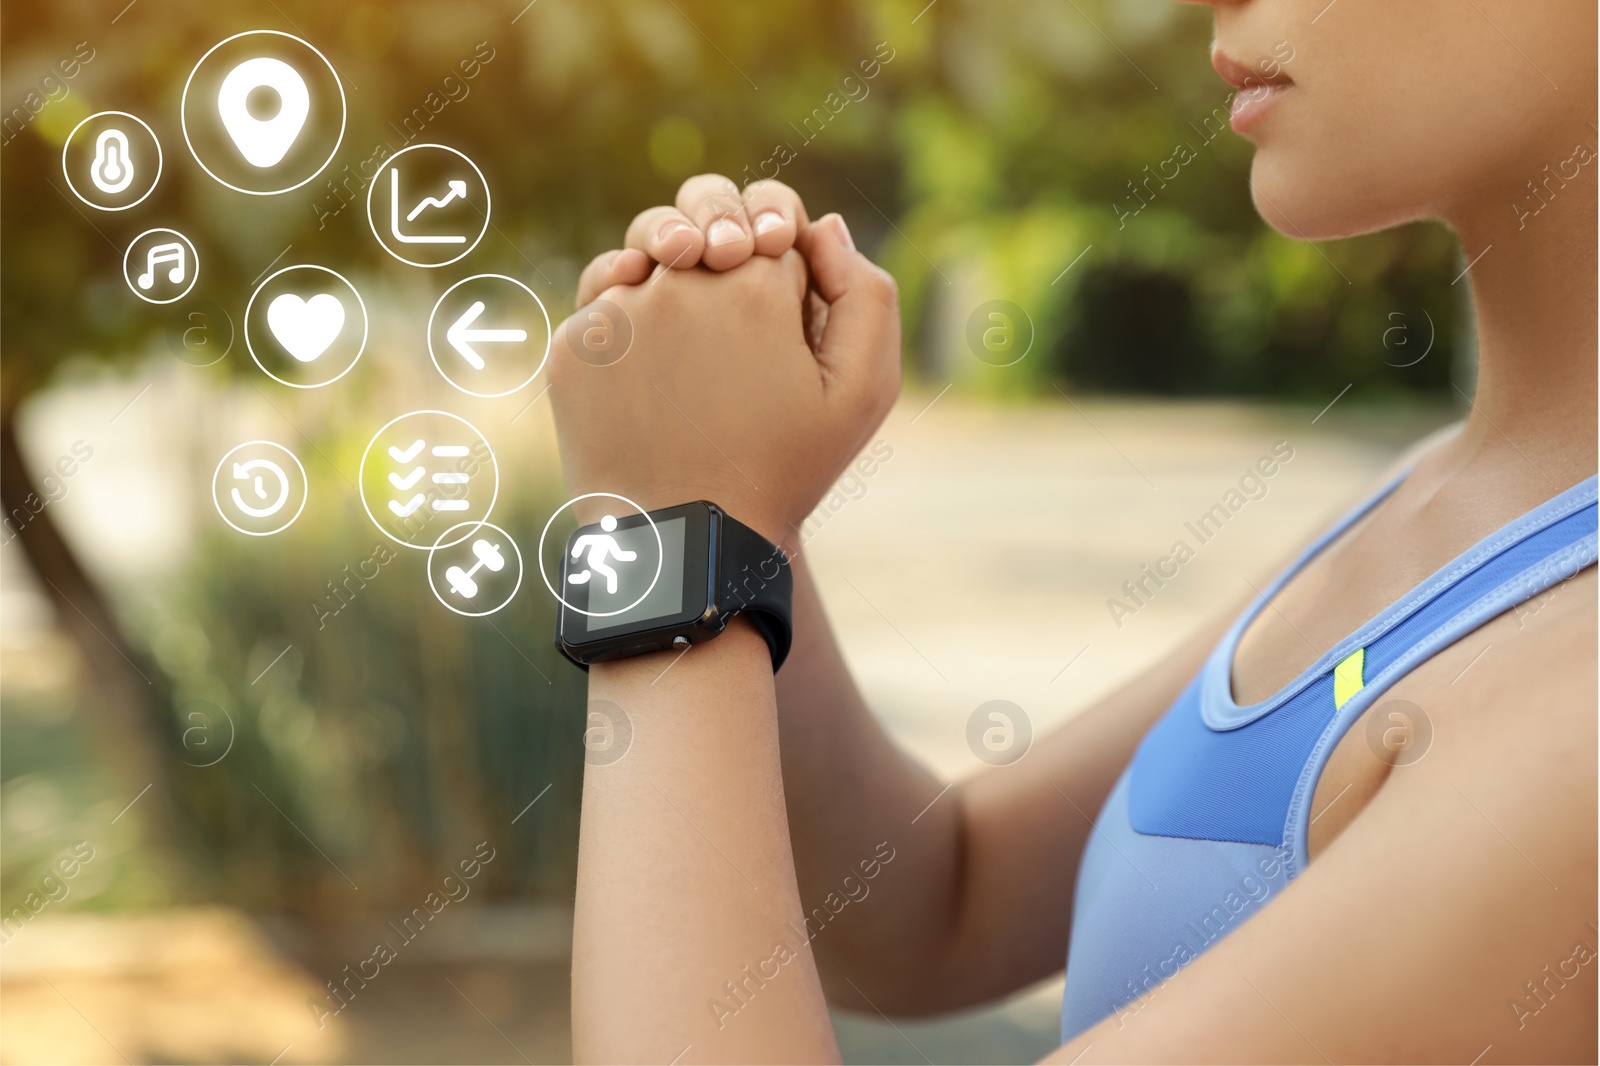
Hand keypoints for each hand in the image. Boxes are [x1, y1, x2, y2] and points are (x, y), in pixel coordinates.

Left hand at [549, 176, 899, 549]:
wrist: (691, 542)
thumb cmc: (786, 469)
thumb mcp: (865, 391)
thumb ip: (866, 293)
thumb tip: (818, 225)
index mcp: (757, 281)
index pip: (773, 222)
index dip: (784, 254)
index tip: (783, 302)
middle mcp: (681, 280)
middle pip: (700, 217)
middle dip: (720, 236)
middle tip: (730, 282)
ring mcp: (618, 312)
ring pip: (644, 255)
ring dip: (667, 276)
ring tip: (692, 341)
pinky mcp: (573, 347)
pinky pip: (599, 307)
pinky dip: (624, 328)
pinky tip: (651, 378)